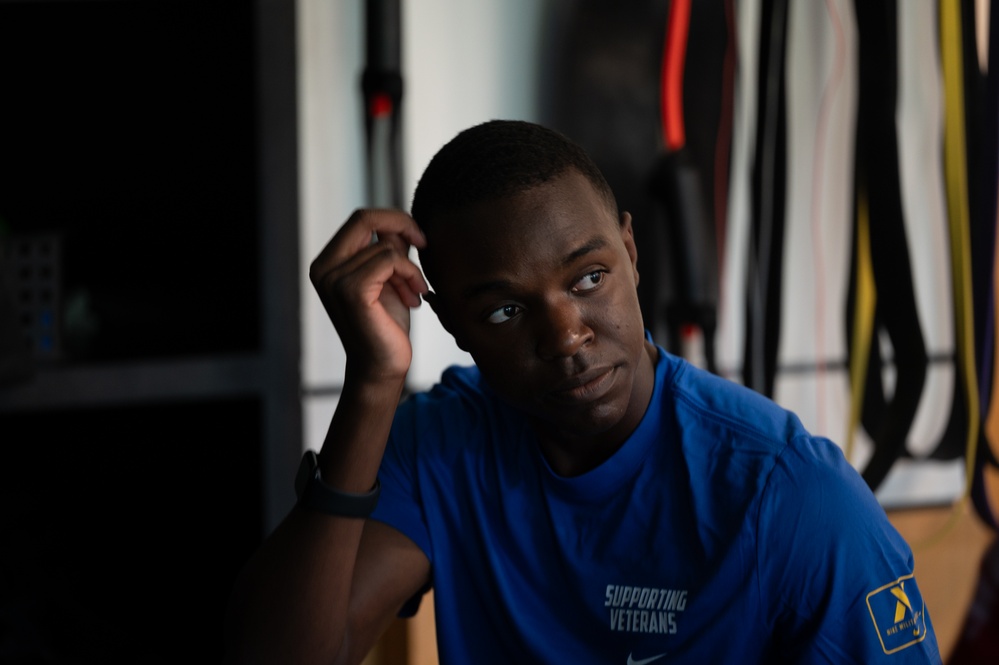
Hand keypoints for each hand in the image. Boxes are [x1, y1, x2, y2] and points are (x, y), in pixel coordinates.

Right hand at [309, 209, 428, 382]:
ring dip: (409, 269)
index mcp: (327, 262)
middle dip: (402, 225)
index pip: (360, 218)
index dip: (393, 219)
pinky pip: (390, 260)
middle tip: (424, 244)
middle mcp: (323, 268)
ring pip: (385, 245)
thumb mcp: (389, 278)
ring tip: (412, 294)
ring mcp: (334, 279)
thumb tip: (402, 222)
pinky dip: (410, 275)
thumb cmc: (386, 325)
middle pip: (365, 218)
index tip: (419, 237)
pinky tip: (414, 299)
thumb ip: (389, 248)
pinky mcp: (351, 291)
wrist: (383, 367)